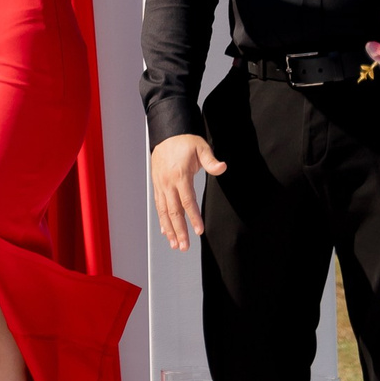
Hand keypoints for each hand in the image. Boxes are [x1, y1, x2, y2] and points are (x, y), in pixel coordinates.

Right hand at [151, 133, 224, 252]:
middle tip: (184, 247)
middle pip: (174, 211)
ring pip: (164, 211)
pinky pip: (159, 205)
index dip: (193, 217)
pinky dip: (162, 219)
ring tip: (174, 245)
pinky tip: (166, 231)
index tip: (199, 231)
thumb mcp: (201, 147)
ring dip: (169, 229)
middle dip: (179, 230)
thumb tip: (223, 167)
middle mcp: (167, 183)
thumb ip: (211, 161)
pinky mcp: (157, 185)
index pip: (187, 201)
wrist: (167, 133)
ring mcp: (160, 184)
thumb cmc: (185, 142)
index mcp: (180, 176)